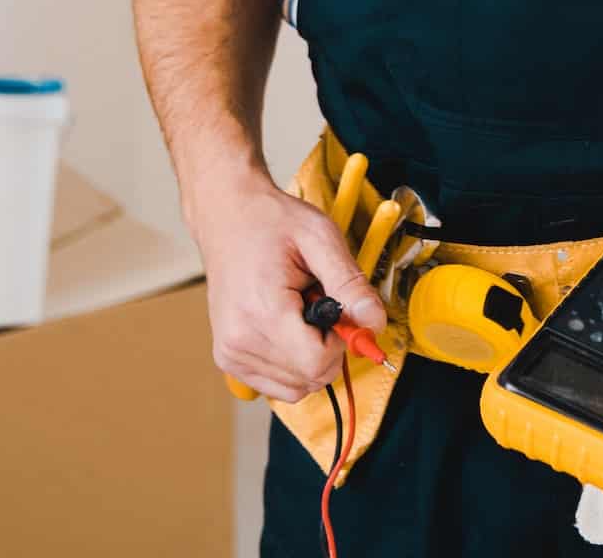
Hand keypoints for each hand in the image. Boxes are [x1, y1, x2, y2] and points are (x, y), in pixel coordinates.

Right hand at [189, 169, 386, 403]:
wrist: (228, 215)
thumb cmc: (271, 222)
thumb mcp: (320, 237)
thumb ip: (350, 283)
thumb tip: (375, 323)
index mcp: (262, 311)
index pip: (317, 363)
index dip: (340, 341)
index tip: (336, 309)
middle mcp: (239, 340)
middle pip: (309, 378)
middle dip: (327, 346)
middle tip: (315, 302)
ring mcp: (230, 353)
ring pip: (295, 387)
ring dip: (310, 355)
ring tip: (298, 309)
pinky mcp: (228, 359)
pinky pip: (277, 384)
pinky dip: (292, 363)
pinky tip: (287, 324)